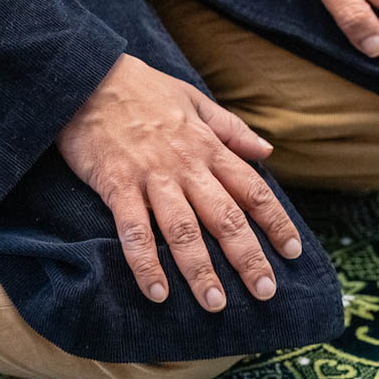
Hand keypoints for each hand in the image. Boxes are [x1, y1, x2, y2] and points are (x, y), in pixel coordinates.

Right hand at [56, 54, 303, 311]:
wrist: (85, 75)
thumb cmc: (141, 89)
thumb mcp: (194, 99)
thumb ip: (231, 129)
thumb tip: (267, 150)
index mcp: (209, 147)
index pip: (253, 190)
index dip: (276, 222)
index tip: (293, 251)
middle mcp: (186, 166)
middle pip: (226, 218)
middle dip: (248, 258)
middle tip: (265, 292)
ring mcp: (152, 177)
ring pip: (183, 230)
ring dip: (200, 270)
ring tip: (215, 304)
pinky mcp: (116, 185)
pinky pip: (134, 230)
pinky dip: (145, 262)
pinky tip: (156, 292)